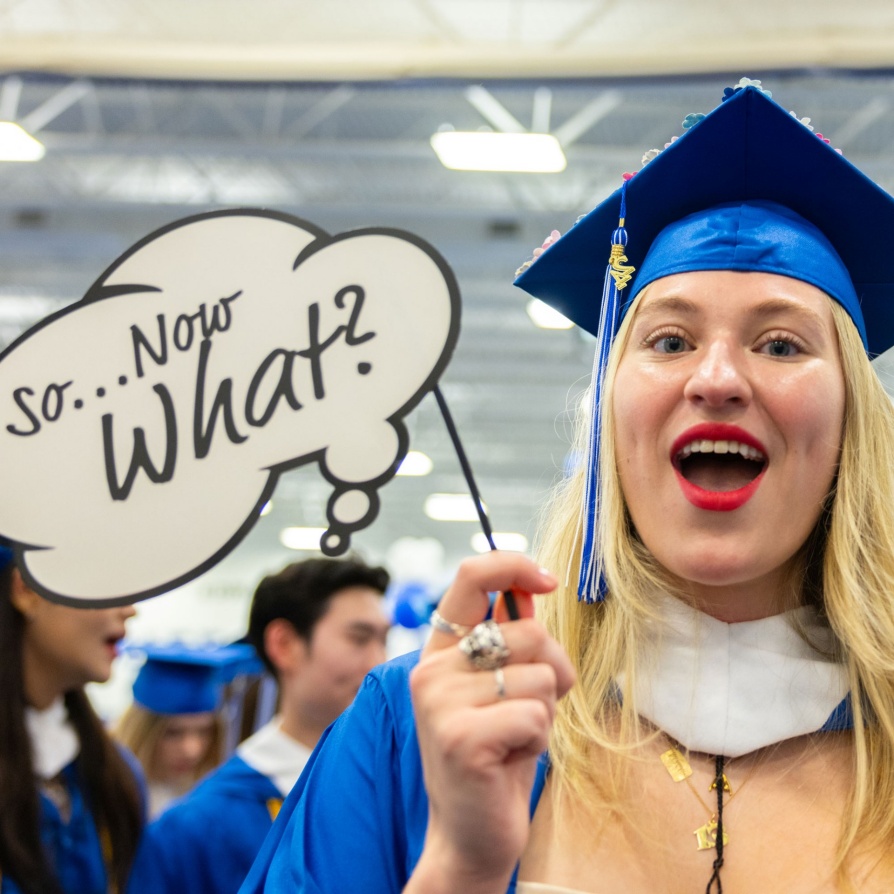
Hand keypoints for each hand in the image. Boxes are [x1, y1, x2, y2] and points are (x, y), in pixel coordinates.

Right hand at [406, 552, 575, 893]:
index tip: (547, 581)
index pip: (470, 577)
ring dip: (544, 712)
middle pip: (528, 632)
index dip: (515, 565)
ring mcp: (440, 702)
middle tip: (529, 709)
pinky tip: (509, 759)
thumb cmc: (496, 754)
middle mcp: (431, 669)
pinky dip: (538, 737)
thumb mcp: (502, 686)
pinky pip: (534, 714)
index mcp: (440, 651)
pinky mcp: (460, 737)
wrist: (471, 832)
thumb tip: (530, 588)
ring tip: (514, 737)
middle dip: (551, 671)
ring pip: (538, 677)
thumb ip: (510, 637)